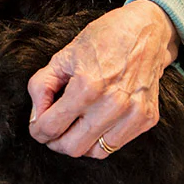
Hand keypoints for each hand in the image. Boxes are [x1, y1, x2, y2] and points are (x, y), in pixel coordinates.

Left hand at [27, 0, 179, 157]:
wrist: (145, 31)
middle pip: (72, 147)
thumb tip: (36, 116)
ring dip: (78, 143)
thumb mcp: (62, 57)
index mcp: (87, 86)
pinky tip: (94, 122)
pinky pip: (115, 145)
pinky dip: (100, 139)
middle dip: (55, 142)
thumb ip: (42, 87)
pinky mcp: (147, 119)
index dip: (37, 130)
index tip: (36, 127)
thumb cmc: (102, 40)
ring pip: (95, 152)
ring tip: (72, 128)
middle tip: (51, 131)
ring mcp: (133, 114)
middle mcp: (112, 104)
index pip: (51, 126)